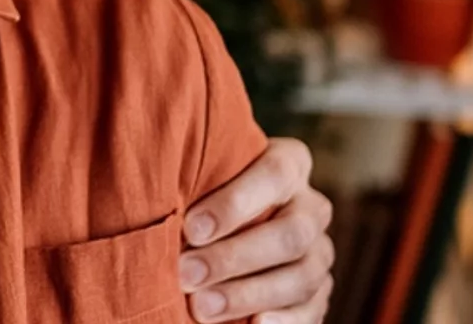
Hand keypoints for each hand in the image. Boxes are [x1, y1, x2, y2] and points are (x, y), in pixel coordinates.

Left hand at [179, 137, 335, 323]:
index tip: (190, 230)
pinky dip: (282, 321)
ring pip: (300, 276)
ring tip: (202, 308)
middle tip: (186, 275)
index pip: (276, 174)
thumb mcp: (202, 180)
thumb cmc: (204, 195)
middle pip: (290, 233)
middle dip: (234, 257)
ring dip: (248, 295)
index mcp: (290, 164)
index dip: (235, 203)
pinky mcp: (320, 292)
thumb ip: (192, 185)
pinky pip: (311, 310)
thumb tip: (152, 203)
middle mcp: (312, 207)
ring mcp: (320, 252)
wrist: (229, 228)